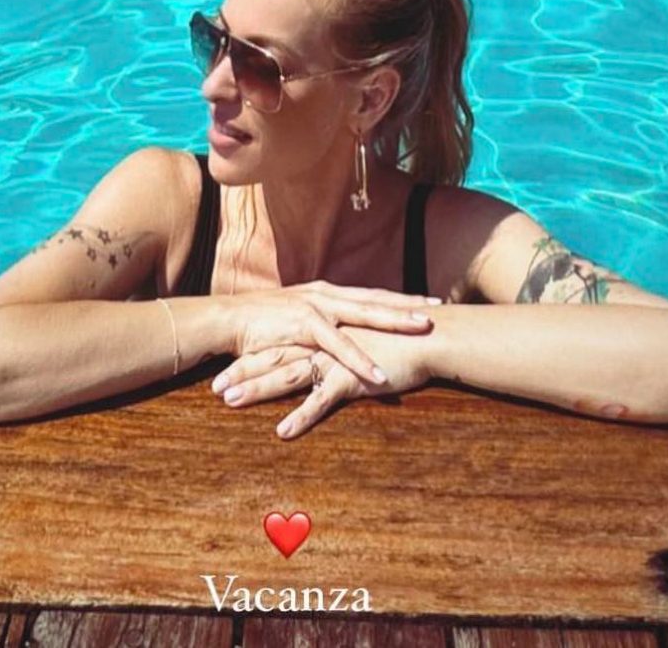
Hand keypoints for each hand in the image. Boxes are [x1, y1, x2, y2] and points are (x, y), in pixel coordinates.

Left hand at [212, 324, 436, 439]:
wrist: (428, 335)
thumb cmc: (397, 340)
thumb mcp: (360, 339)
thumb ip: (338, 344)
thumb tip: (324, 356)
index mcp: (322, 332)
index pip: (278, 345)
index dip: (250, 358)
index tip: (222, 371)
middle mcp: (322, 342)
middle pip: (274, 356)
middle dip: (242, 372)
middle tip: (213, 388)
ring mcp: (335, 358)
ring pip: (288, 373)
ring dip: (258, 389)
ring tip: (230, 402)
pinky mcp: (353, 376)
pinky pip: (322, 399)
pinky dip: (301, 416)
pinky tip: (282, 431)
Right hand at [223, 282, 439, 389]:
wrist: (228, 319)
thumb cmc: (262, 324)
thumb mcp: (297, 320)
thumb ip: (321, 324)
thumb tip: (341, 334)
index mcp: (328, 293)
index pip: (372, 295)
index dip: (401, 299)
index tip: (429, 302)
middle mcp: (327, 295)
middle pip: (376, 300)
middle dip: (409, 305)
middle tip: (439, 310)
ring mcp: (316, 307)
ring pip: (364, 316)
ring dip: (395, 324)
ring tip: (422, 333)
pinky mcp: (303, 326)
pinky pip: (338, 346)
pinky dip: (359, 360)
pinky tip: (378, 374)